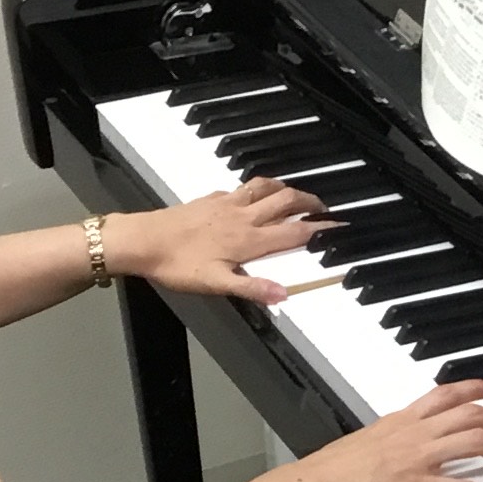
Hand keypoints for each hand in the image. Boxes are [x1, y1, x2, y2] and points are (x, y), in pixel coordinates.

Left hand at [112, 178, 327, 301]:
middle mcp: (242, 217)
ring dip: (285, 188)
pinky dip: (257, 187)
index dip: (321, 229)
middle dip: (310, 201)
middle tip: (325, 206)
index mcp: (249, 240)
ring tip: (296, 193)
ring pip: (265, 187)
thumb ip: (252, 288)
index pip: (295, 231)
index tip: (340, 226)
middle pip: (286, 201)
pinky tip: (253, 193)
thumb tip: (283, 295)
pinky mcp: (210, 199)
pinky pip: (241, 188)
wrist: (142, 241)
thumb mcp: (216, 284)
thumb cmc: (176, 265)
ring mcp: (226, 204)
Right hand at [298, 381, 482, 481]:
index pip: (446, 393)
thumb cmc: (336, 467)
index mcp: (403, 419)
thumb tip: (403, 445)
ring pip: (474, 441)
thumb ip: (393, 438)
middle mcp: (415, 432)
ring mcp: (419, 457)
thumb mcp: (369, 438)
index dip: (475, 387)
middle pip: (471, 414)